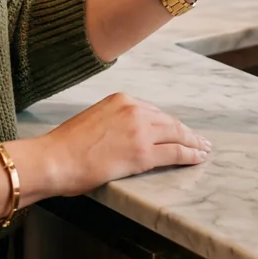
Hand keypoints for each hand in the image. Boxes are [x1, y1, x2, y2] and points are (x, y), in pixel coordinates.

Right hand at [38, 92, 210, 197]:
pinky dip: (189, 155)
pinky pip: (174, 152)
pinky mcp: (143, 152)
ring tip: (203, 149)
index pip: (153, 112)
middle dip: (186, 131)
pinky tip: (197, 158)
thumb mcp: (93, 120)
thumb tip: (123, 137)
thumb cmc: (65, 146)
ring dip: (193, 143)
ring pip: (177, 134)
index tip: (178, 130)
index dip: (168, 124)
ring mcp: (140, 130)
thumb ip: (113, 122)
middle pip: (169, 121)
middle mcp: (134, 109)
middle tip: (200, 140)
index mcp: (121, 99)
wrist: (54, 158)